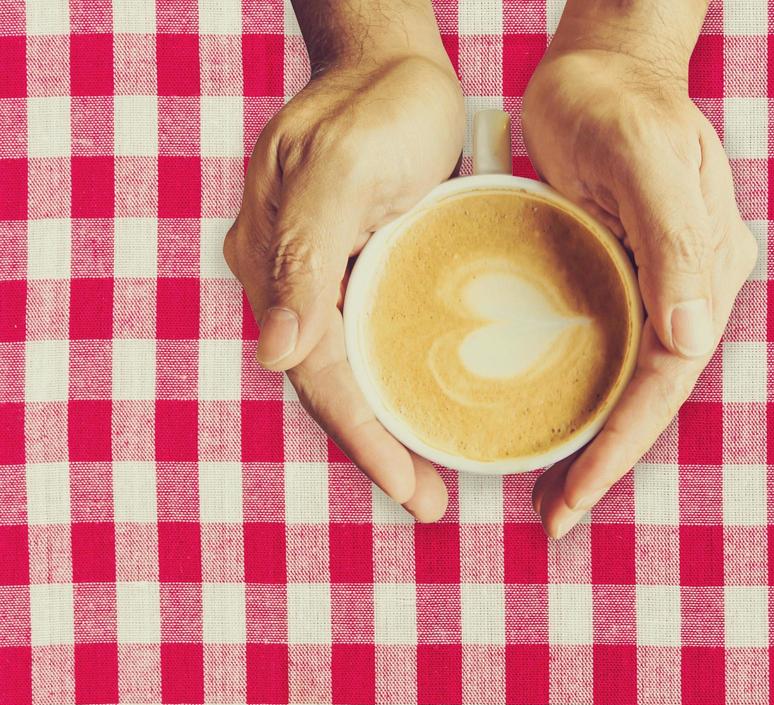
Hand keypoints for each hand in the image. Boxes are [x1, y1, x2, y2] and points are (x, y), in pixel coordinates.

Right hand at [225, 53, 463, 520]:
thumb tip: (274, 356)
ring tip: (431, 483)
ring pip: (354, 376)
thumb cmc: (377, 105)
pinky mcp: (360, 273)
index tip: (410, 491)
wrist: (396, 62)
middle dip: (380, 452)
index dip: (364, 441)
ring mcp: (324, 281)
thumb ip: (303, 259)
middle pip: (335, 389)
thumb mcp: (340, 171)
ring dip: (391, 431)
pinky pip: (374, 346)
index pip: (320, 378)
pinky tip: (428, 416)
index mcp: (276, 266)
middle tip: (431, 504)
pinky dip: (399, 388)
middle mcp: (293, 285)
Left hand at [522, 47, 756, 537]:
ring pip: (619, 386)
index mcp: (702, 275)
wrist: (598, 64)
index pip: (663, 382)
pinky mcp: (614, 281)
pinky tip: (541, 424)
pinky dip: (572, 399)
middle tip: (552, 518)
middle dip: (601, 462)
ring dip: (585, 442)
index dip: (620, 445)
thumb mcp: (643, 161)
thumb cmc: (616, 100)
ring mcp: (650, 291)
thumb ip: (674, 245)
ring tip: (545, 494)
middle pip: (643, 399)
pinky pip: (596, 356)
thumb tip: (692, 340)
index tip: (575, 496)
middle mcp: (682, 294)